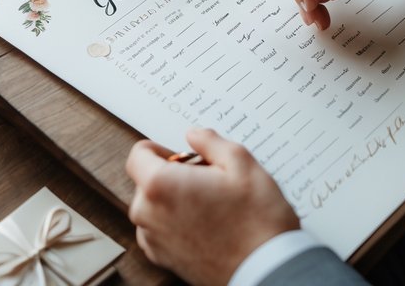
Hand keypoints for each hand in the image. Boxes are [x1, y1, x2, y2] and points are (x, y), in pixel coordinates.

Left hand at [126, 127, 298, 285]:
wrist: (266, 270)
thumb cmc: (256, 220)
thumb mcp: (241, 164)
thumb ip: (210, 142)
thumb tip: (194, 136)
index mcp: (160, 185)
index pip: (139, 154)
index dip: (163, 150)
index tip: (186, 158)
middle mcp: (148, 214)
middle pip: (146, 180)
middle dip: (172, 176)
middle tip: (209, 182)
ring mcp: (154, 240)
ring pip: (154, 206)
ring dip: (174, 201)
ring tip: (212, 206)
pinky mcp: (163, 259)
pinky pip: (160, 230)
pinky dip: (176, 224)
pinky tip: (207, 226)